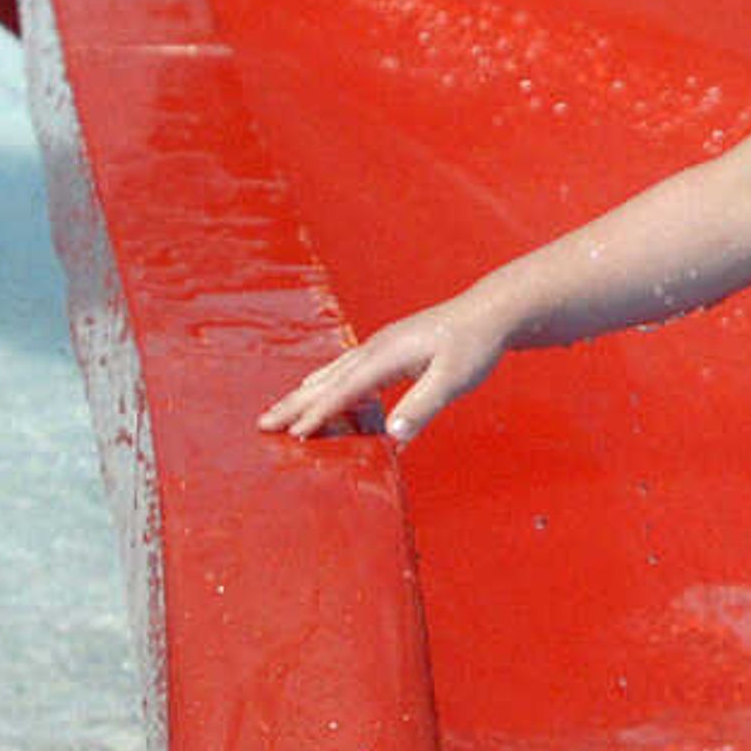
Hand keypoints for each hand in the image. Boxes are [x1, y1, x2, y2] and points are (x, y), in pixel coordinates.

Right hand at [254, 297, 505, 443]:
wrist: (488, 314)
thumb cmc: (474, 346)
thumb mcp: (454, 380)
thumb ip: (422, 406)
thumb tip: (392, 436)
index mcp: (388, 355)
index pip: (345, 390)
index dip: (319, 413)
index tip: (293, 434)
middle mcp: (376, 348)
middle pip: (327, 380)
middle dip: (294, 404)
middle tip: (262, 423)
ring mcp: (379, 347)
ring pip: (333, 374)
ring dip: (305, 395)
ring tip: (280, 411)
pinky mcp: (387, 350)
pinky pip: (348, 372)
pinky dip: (327, 386)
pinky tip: (320, 394)